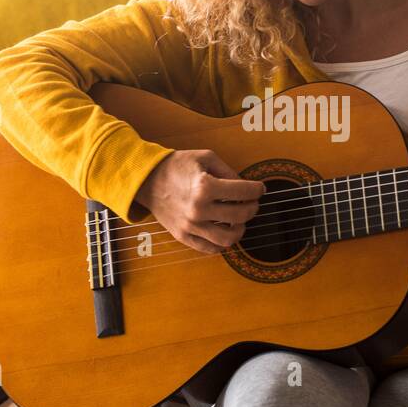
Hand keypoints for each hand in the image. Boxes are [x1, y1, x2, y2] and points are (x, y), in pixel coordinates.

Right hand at [133, 149, 265, 253]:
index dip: (257, 190)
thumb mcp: (205, 158)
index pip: (243, 192)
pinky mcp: (183, 237)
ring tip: (240, 220)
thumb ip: (229, 171)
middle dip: (253, 208)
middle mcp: (198, 209)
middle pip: (240, 215)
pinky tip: (225, 231)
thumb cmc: (176, 166)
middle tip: (252, 202)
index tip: (260, 189)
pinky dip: (223, 243)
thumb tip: (246, 187)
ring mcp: (191, 226)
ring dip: (241, 229)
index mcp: (204, 187)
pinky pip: (211, 248)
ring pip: (229, 238)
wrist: (147, 180)